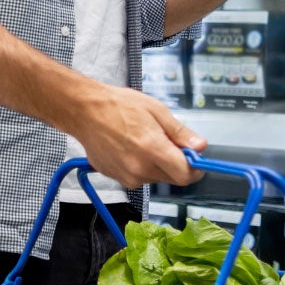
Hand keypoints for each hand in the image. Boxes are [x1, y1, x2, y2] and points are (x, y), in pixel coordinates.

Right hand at [66, 82, 204, 187]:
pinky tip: (130, 148)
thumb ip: (180, 132)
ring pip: (155, 178)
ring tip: (142, 141)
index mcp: (152, 149)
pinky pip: (138, 177)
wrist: (85, 111)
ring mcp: (126, 176)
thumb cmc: (118, 106)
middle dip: (175, 163)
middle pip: (172, 178)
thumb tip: (200, 146)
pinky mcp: (116, 178)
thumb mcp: (156, 110)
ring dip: (157, 164)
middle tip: (166, 141)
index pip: (185, 175)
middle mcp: (139, 168)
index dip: (195, 168)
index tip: (195, 158)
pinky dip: (140, 166)